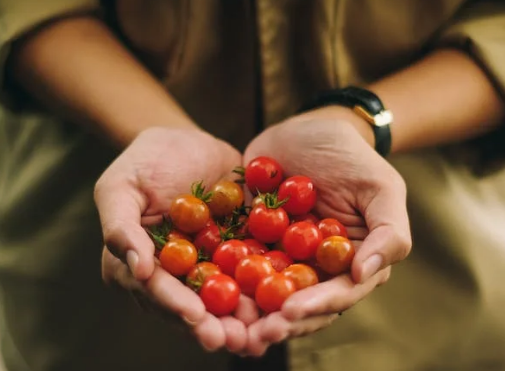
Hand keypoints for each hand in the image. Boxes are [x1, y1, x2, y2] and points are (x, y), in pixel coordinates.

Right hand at [94, 127, 255, 351]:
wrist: (188, 142)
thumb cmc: (145, 161)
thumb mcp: (120, 187)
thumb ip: (121, 227)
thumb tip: (137, 270)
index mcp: (140, 265)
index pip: (156, 290)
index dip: (175, 305)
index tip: (195, 317)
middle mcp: (174, 275)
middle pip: (192, 305)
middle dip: (213, 325)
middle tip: (235, 340)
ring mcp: (207, 266)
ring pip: (223, 298)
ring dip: (243, 318)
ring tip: (263, 333)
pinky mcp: (235, 253)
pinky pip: (250, 273)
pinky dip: (265, 288)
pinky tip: (284, 300)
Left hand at [242, 110, 411, 354]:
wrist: (308, 128)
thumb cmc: (350, 156)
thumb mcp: (381, 188)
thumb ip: (388, 232)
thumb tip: (364, 274)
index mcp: (350, 262)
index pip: (337, 294)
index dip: (315, 307)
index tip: (290, 312)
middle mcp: (316, 267)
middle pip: (299, 303)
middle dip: (278, 321)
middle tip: (254, 334)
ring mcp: (283, 255)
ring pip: (267, 292)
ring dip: (249, 312)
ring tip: (229, 326)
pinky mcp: (253, 240)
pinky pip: (238, 262)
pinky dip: (226, 277)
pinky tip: (208, 288)